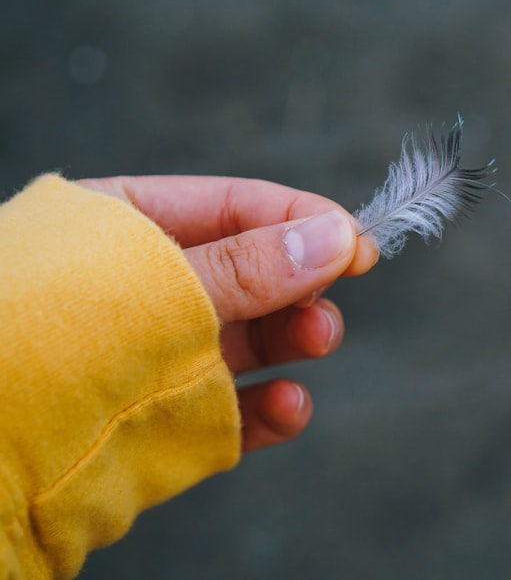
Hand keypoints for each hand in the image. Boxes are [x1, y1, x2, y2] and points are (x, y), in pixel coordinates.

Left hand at [76, 175, 378, 452]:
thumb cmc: (30, 345)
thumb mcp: (148, 286)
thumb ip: (245, 266)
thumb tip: (335, 235)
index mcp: (117, 230)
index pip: (228, 207)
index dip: (298, 218)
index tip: (357, 242)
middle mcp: (137, 291)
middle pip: (244, 273)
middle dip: (296, 283)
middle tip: (335, 299)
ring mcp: (147, 360)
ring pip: (242, 341)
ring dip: (289, 341)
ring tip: (319, 343)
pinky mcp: (155, 425)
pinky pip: (226, 410)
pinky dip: (266, 410)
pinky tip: (290, 406)